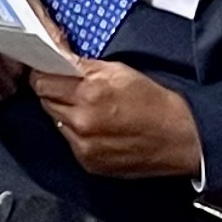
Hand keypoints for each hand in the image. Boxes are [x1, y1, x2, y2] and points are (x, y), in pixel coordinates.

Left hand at [30, 61, 202, 177]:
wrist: (180, 137)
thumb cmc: (155, 103)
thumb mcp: (118, 71)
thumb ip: (82, 66)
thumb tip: (57, 59)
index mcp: (89, 92)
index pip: (41, 81)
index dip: (43, 73)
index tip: (46, 71)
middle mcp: (82, 120)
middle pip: (45, 101)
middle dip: (54, 92)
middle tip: (72, 88)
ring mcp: (84, 144)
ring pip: (56, 121)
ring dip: (65, 113)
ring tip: (89, 109)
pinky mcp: (88, 162)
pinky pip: (69, 141)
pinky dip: (77, 133)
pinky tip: (97, 127)